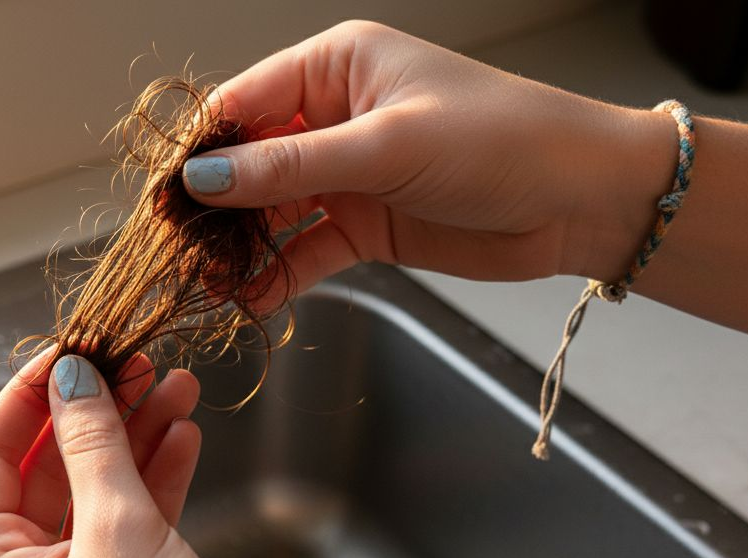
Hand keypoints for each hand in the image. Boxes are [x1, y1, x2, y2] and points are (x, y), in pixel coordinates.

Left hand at [0, 351, 288, 557]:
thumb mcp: (119, 530)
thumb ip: (93, 444)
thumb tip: (73, 380)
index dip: (26, 395)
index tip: (68, 350)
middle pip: (44, 469)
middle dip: (93, 412)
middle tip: (134, 362)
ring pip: (92, 491)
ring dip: (132, 438)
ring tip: (175, 386)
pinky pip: (125, 523)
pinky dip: (153, 480)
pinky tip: (183, 438)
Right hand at [183, 21, 679, 304]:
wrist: (584, 200)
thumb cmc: (500, 140)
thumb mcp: (387, 146)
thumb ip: (290, 167)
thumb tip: (201, 179)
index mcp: (335, 67)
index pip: (243, 102)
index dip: (200, 148)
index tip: (162, 195)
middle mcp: (333, 116)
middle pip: (248, 159)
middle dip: (212, 204)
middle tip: (174, 248)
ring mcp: (348, 174)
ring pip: (271, 210)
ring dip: (239, 245)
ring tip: (203, 281)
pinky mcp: (365, 225)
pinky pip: (306, 250)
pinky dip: (278, 275)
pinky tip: (248, 301)